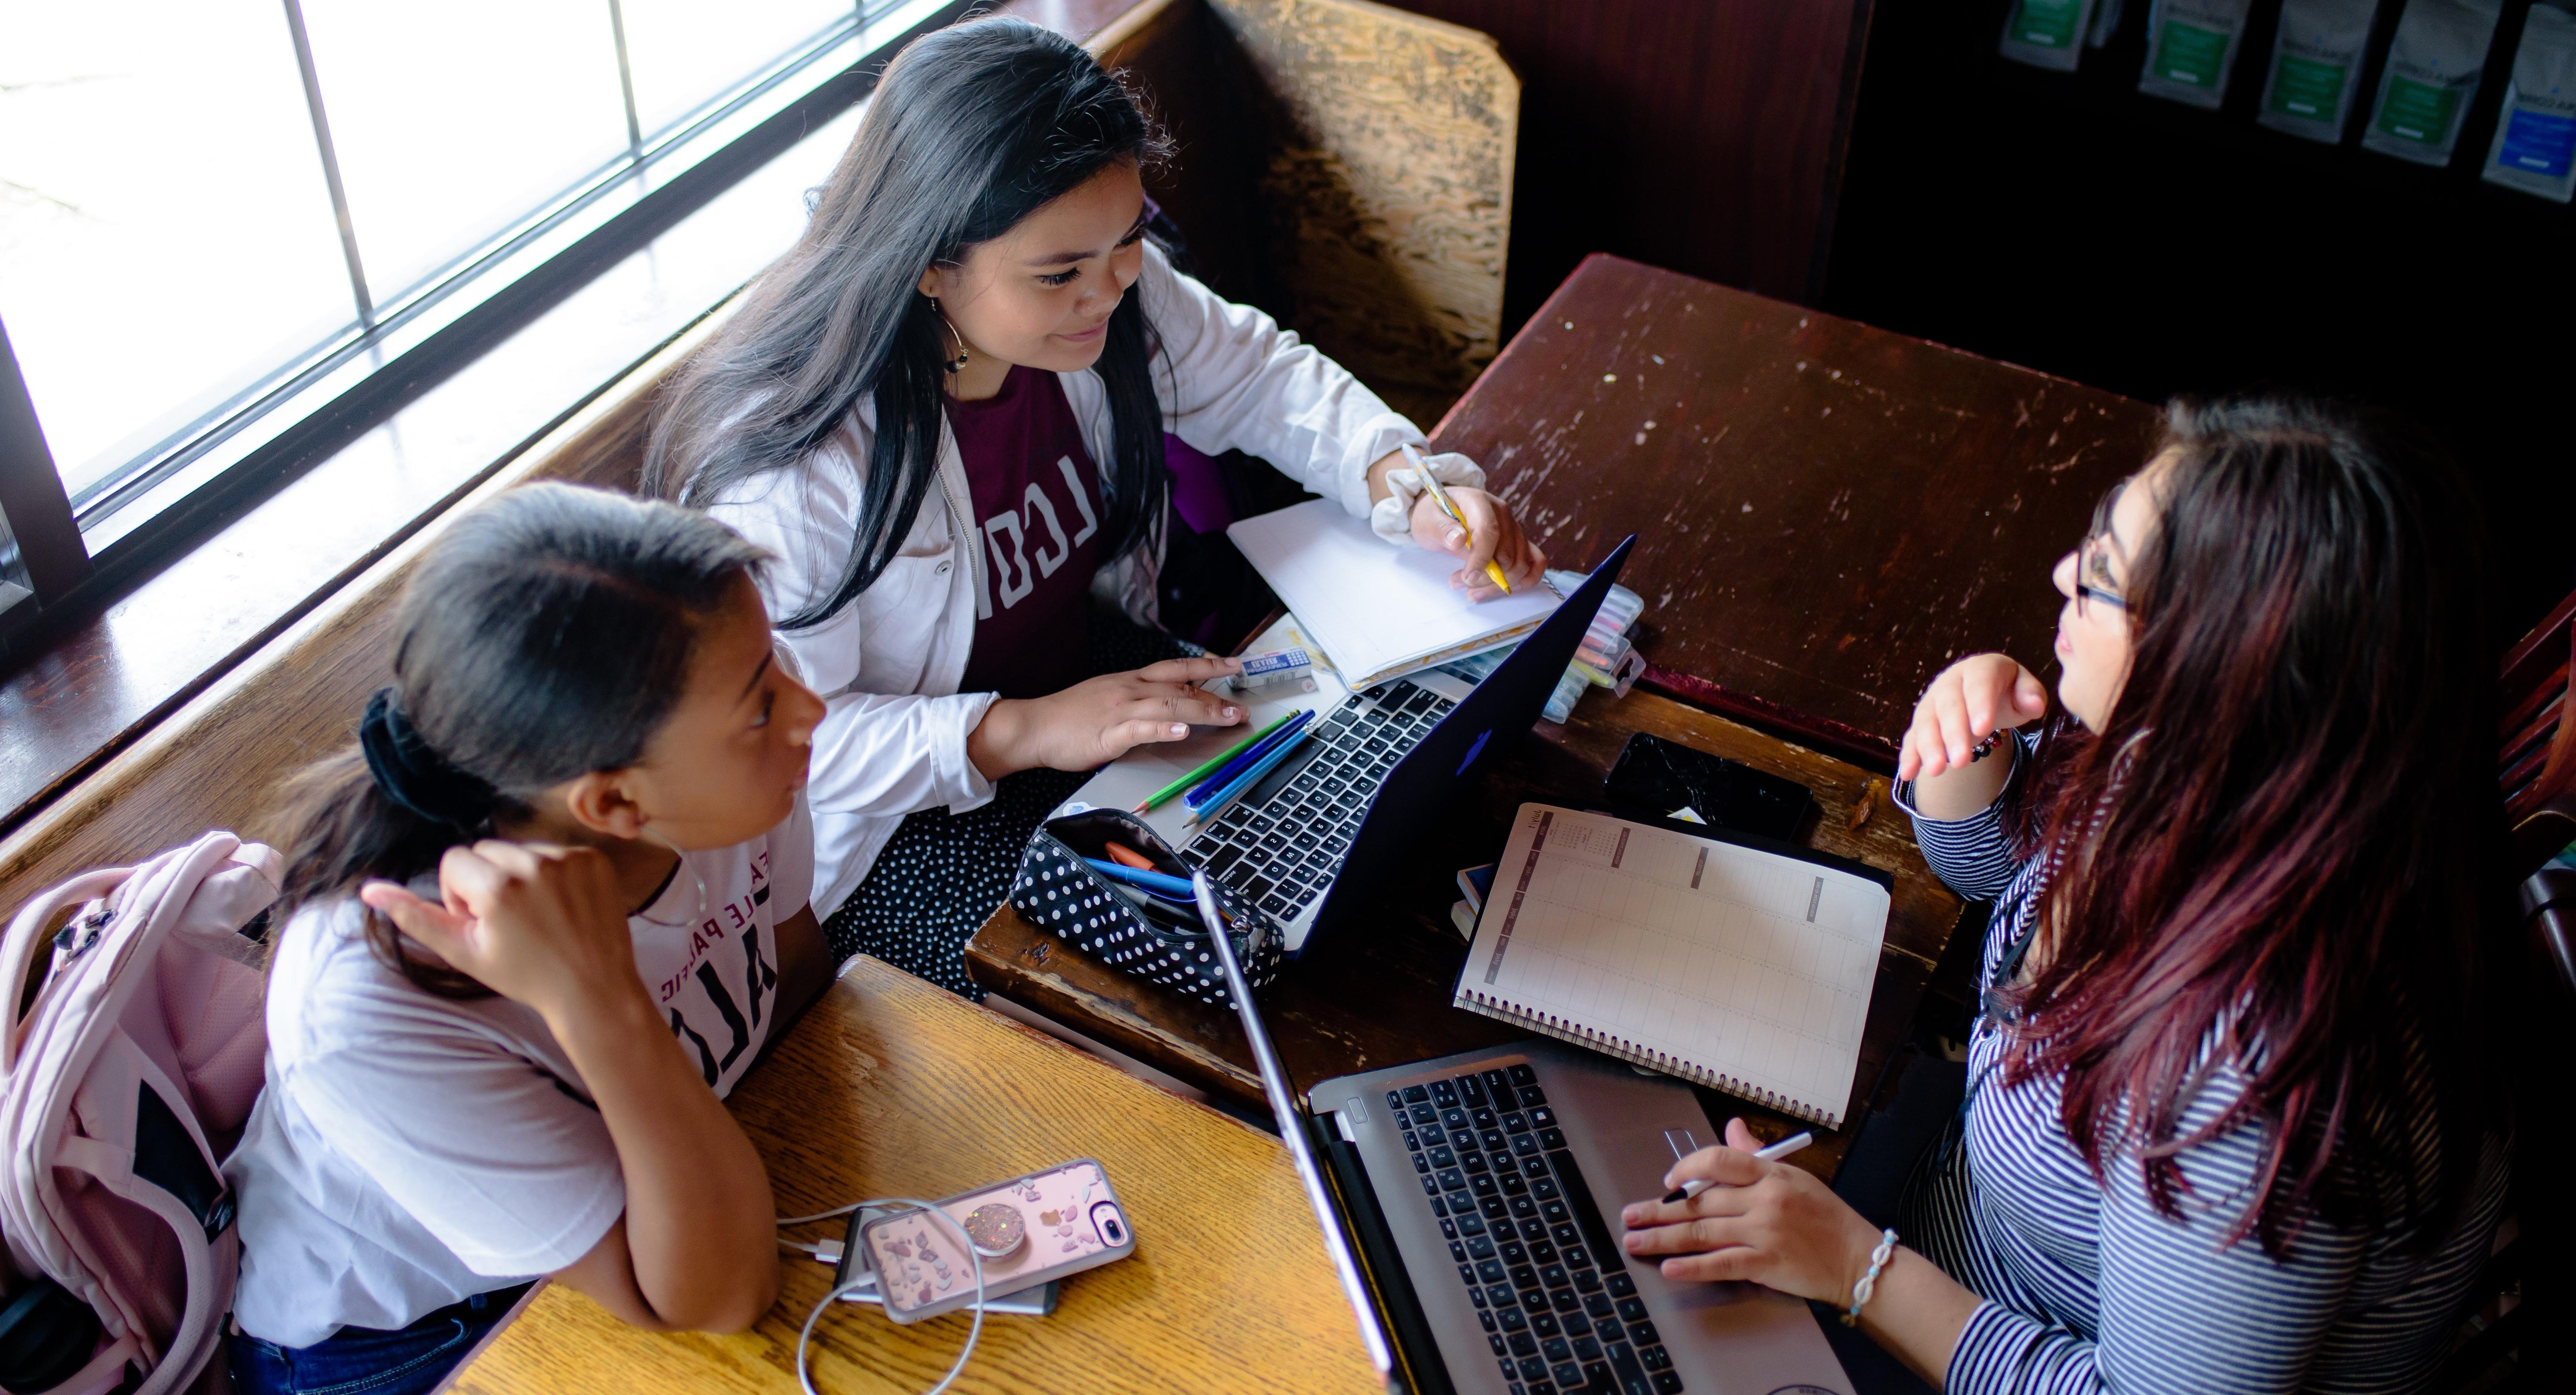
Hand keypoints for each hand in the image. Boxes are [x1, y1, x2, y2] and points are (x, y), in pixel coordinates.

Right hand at [360, 841, 645, 1024]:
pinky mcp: (594, 858)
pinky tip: (561, 907)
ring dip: (519, 875)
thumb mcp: (463, 952)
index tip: (481, 921)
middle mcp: (534, 864)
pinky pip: (556, 851)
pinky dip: (553, 873)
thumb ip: (415, 917)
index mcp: (497, 887)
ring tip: (536, 915)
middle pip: (486, 850)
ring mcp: (569, 859)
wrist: (593, 989)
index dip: (459, 893)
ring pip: (521, 849)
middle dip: (486, 880)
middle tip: (507, 920)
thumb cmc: (524, 975)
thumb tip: (369, 889)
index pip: (454, 860)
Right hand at [968, 655, 1244, 777]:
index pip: (1176, 668)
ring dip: (1203, 711)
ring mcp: (1120, 710)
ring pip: (1169, 705)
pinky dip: (1164, 728)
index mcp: (1130, 682)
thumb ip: (1137, 702)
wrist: (1034, 726)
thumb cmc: (1068, 717)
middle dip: (1216, 694)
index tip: (1234, 665)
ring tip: (1229, 717)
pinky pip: (1141, 728)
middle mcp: (1130, 690)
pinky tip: (1182, 730)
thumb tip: (1167, 709)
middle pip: (1180, 686)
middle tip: (1243, 704)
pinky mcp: (1109, 733)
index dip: (1207, 666)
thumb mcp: (1107, 700)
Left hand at [1410, 486, 1545, 600]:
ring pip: (1520, 564)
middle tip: (1457, 583)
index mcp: (1479, 501)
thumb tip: (1458, 539)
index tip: (1467, 577)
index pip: (1490, 530)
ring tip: (1469, 590)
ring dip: (1497, 584)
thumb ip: (1440, 528)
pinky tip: (1504, 589)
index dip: (1481, 558)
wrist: (1441, 514)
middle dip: (1485, 577)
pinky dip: (1524, 580)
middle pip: (1507, 553)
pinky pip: (1536, 562)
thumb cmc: (1433, 516)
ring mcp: (1513, 528)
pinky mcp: (1518, 542)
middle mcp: (1502, 513)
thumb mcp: (1426, 519)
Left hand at [1618, 1117, 1883, 1304]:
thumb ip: (1757, 1155)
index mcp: (1770, 1174)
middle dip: (1659, 1210)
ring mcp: (1764, 1232)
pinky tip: (1669, 1269)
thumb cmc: (1827, 1218)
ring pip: (1701, 1232)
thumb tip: (1732, 1126)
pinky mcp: (1767, 1264)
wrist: (1859, 1258)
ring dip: (1663, 1238)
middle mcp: (1764, 1200)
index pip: (1718, 1160)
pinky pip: (1721, 1264)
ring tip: (1635, 1242)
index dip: (1686, 1169)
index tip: (1667, 1182)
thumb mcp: (1795, 1177)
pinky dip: (1693, 1268)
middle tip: (1629, 1216)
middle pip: (1699, 1202)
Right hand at [1896, 653, 2047, 782]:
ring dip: (1929, 747)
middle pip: (1949, 706)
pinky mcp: (1922, 722)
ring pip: (1927, 722)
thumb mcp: (2024, 690)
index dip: (1979, 705)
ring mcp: (1932, 702)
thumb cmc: (2007, 691)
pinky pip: (1912, 737)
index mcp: (1980, 669)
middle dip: (1953, 734)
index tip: (1982, 728)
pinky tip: (1908, 773)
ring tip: (1936, 770)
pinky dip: (1909, 755)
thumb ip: (2031, 694)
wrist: (1982, 691)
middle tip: (1961, 760)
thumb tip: (2034, 704)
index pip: (1979, 684)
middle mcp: (1950, 683)